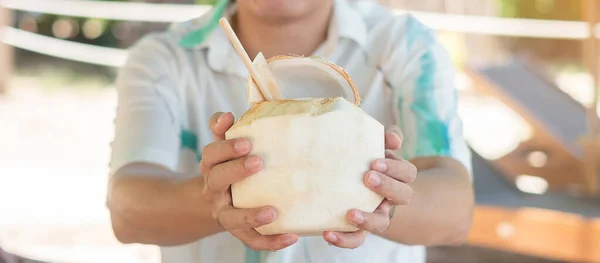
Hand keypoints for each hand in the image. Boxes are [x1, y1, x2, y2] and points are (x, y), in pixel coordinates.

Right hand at [200, 112, 298, 250]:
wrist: (224, 198)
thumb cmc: (233, 163)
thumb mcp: (227, 144)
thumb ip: (225, 128)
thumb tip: (226, 115)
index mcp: (212, 166)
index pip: (211, 155)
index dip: (225, 148)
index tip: (247, 142)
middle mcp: (214, 191)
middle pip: (217, 180)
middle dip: (236, 170)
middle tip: (258, 161)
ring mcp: (226, 213)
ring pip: (232, 218)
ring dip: (251, 216)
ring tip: (272, 212)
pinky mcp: (241, 231)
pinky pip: (254, 240)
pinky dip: (271, 241)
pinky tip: (291, 236)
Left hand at [323, 130, 416, 248]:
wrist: (351, 184)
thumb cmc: (365, 160)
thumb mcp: (375, 146)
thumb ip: (384, 137)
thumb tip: (393, 137)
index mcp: (397, 176)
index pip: (408, 173)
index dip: (395, 168)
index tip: (375, 162)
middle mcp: (391, 198)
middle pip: (403, 196)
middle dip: (387, 186)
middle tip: (367, 177)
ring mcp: (377, 215)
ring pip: (382, 223)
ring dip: (368, 220)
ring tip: (351, 214)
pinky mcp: (360, 229)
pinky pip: (356, 239)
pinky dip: (344, 239)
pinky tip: (328, 234)